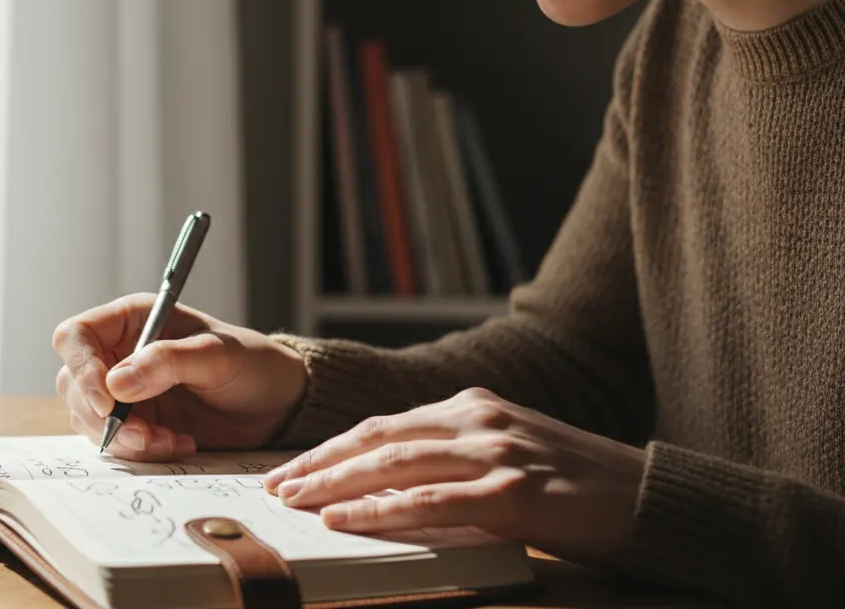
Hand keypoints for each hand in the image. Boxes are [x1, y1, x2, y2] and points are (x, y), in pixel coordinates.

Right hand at [53, 293, 307, 461]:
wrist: (277, 405)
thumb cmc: (252, 365)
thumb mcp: (217, 356)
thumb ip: (168, 362)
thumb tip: (116, 382)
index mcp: (132, 320)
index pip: (76, 337)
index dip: (82, 369)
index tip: (109, 403)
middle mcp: (119, 353)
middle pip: (73, 383)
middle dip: (104, 416)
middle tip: (146, 434)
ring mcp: (124, 391)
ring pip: (89, 418)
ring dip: (125, 438)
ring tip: (171, 440)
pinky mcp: (136, 423)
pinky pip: (116, 441)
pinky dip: (141, 450)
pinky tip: (178, 444)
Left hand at [262, 387, 645, 564]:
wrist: (653, 497)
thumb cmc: (578, 486)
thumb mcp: (509, 455)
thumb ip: (453, 461)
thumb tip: (385, 488)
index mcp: (473, 407)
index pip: (383, 424)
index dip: (330, 447)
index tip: (291, 468)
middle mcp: (479, 418)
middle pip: (378, 437)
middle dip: (318, 462)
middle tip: (274, 485)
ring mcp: (497, 451)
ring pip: (396, 463)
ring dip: (336, 484)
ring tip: (294, 501)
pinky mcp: (515, 492)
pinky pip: (433, 501)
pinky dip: (383, 510)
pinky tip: (347, 520)